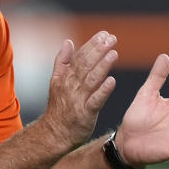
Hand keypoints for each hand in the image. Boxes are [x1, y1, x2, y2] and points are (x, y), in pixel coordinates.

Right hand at [39, 31, 117, 148]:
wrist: (55, 133)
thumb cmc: (59, 107)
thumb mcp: (56, 81)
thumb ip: (62, 61)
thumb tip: (68, 41)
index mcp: (66, 77)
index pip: (80, 57)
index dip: (92, 45)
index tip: (105, 34)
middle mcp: (71, 86)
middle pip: (86, 65)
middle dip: (99, 51)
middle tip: (111, 39)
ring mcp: (78, 99)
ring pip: (91, 80)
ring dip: (102, 66)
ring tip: (114, 54)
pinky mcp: (85, 113)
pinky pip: (95, 101)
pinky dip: (103, 91)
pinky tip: (112, 81)